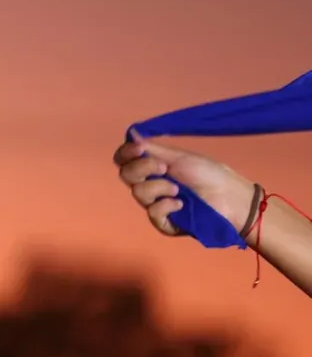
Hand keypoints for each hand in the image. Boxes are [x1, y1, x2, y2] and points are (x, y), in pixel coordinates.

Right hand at [113, 134, 257, 236]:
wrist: (231, 197)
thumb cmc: (209, 174)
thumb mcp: (180, 157)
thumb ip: (153, 148)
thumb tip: (131, 133)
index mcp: (152, 167)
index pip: (124, 160)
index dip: (125, 154)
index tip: (139, 148)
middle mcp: (150, 184)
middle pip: (126, 175)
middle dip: (142, 168)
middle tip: (164, 167)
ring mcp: (155, 204)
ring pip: (138, 193)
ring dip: (158, 187)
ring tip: (179, 190)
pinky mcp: (164, 222)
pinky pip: (152, 213)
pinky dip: (165, 206)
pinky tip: (181, 204)